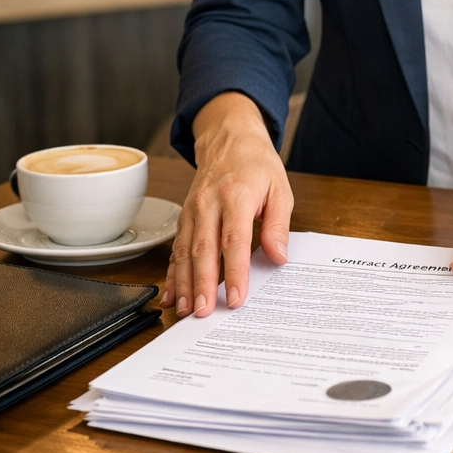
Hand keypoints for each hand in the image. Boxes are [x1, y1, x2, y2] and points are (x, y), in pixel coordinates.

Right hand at [164, 92, 292, 317]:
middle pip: (203, 250)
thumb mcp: (280, 190)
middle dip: (201, 284)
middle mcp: (208, 205)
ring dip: (183, 283)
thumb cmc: (258, 166)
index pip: (234, 241)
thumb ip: (278, 226)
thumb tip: (278, 257)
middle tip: (203, 312)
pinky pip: (176, 248)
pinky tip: (171, 294)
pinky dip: (172, 272)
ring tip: (185, 310)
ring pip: (184, 252)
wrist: (229, 139)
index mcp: (236, 197)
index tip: (235, 297)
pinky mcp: (184, 217)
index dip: (234, 272)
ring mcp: (192, 211)